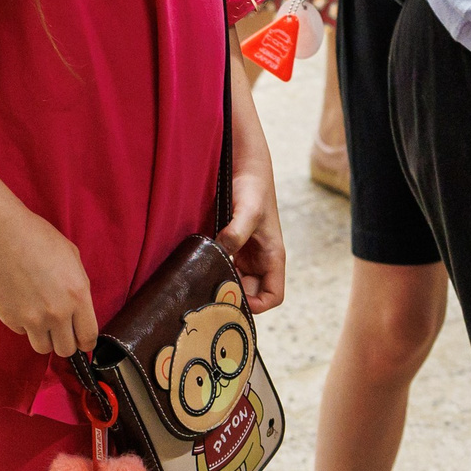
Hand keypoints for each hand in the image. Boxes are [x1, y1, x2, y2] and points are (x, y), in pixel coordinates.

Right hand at [0, 206, 98, 356]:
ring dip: (44, 337)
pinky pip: (22, 332)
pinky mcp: (11, 318)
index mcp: (78, 296)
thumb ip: (80, 288)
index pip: (88, 338)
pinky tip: (22, 302)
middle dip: (65, 341)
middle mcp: (57, 313)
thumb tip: (81, 311)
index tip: (82, 339)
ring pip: (43, 348)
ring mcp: (32, 318)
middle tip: (60, 329)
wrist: (3, 235)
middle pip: (65, 350)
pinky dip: (23, 323)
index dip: (86, 341)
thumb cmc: (39, 239)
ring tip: (41, 318)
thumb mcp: (73, 258)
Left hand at [217, 140, 284, 313]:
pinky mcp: (230, 244)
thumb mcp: (248, 210)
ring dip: (220, 285)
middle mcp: (260, 259)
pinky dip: (212, 271)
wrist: (244, 165)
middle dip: (233, 297)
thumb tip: (222, 252)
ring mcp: (245, 253)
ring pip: (234, 281)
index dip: (257, 305)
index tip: (233, 301)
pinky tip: (197, 268)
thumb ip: (237, 232)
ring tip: (200, 285)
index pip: (273, 296)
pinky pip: (222, 266)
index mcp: (272, 257)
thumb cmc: (254, 187)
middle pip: (250, 293)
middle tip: (209, 295)